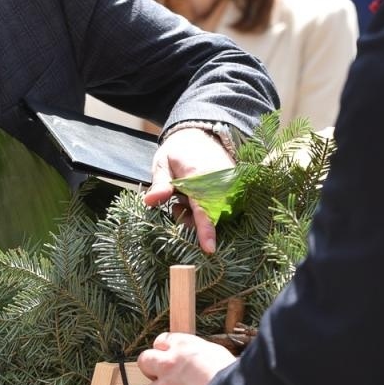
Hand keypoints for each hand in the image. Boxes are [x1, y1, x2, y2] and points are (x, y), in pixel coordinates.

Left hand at [138, 333, 237, 384]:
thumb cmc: (235, 381)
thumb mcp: (219, 357)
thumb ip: (201, 358)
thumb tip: (201, 364)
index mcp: (185, 346)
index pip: (162, 341)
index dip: (165, 352)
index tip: (171, 359)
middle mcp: (169, 363)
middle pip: (145, 360)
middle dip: (151, 370)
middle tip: (165, 380)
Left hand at [144, 127, 234, 253]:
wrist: (200, 135)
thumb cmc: (178, 151)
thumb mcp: (162, 163)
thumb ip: (159, 184)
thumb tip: (150, 202)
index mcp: (199, 174)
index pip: (204, 207)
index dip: (206, 229)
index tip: (210, 249)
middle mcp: (220, 181)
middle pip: (210, 215)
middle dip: (191, 219)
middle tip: (176, 205)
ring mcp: (230, 185)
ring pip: (216, 214)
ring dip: (197, 214)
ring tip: (184, 198)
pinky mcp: (233, 188)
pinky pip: (222, 208)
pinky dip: (206, 208)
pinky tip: (195, 197)